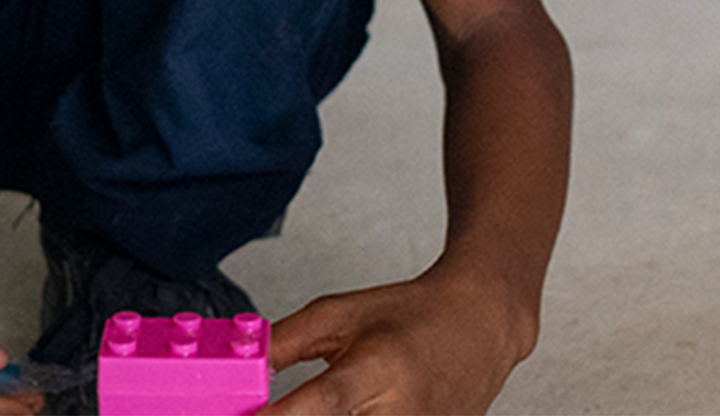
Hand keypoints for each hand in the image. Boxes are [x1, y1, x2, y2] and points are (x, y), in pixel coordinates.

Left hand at [265, 266, 537, 414]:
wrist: (478, 326)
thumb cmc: (407, 315)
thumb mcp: (336, 313)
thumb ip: (284, 342)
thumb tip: (241, 367)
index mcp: (377, 370)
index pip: (319, 405)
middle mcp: (402, 414)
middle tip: (270, 410)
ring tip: (312, 404)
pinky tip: (349, 412)